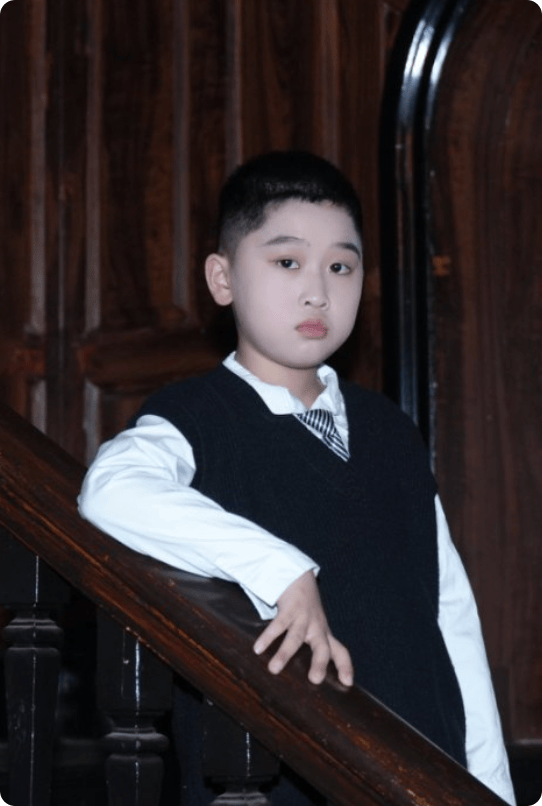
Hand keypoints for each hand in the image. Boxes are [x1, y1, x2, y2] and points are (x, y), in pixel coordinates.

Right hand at [253, 570, 353, 685]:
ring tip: (274, 669)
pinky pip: (278, 624)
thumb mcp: (315, 627)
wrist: (299, 577)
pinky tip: (258, 648)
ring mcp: (303, 617)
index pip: (340, 651)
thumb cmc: (306, 609)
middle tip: (314, 679)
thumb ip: (315, 647)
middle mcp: (316, 627)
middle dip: (319, 662)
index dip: (345, 666)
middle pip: (322, 646)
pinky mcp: (289, 608)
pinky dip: (268, 636)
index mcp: (324, 634)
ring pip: (296, 637)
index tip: (347, 683)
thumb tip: (309, 677)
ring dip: (285, 653)